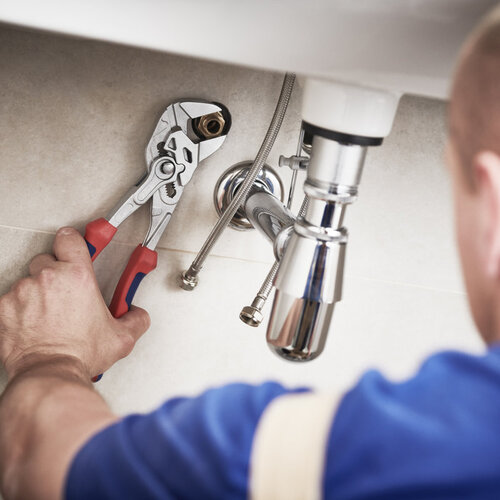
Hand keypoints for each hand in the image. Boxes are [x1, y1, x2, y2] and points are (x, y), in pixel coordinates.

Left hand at [0, 227, 149, 379]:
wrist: (50, 373)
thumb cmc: (80, 354)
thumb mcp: (122, 337)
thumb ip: (136, 319)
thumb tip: (137, 314)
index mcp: (77, 276)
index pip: (69, 238)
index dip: (72, 242)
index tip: (75, 246)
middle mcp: (48, 278)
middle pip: (47, 260)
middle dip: (56, 273)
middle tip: (66, 293)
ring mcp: (22, 291)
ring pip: (28, 281)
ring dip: (38, 293)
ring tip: (50, 315)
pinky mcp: (4, 308)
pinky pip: (11, 300)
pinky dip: (20, 309)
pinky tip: (33, 324)